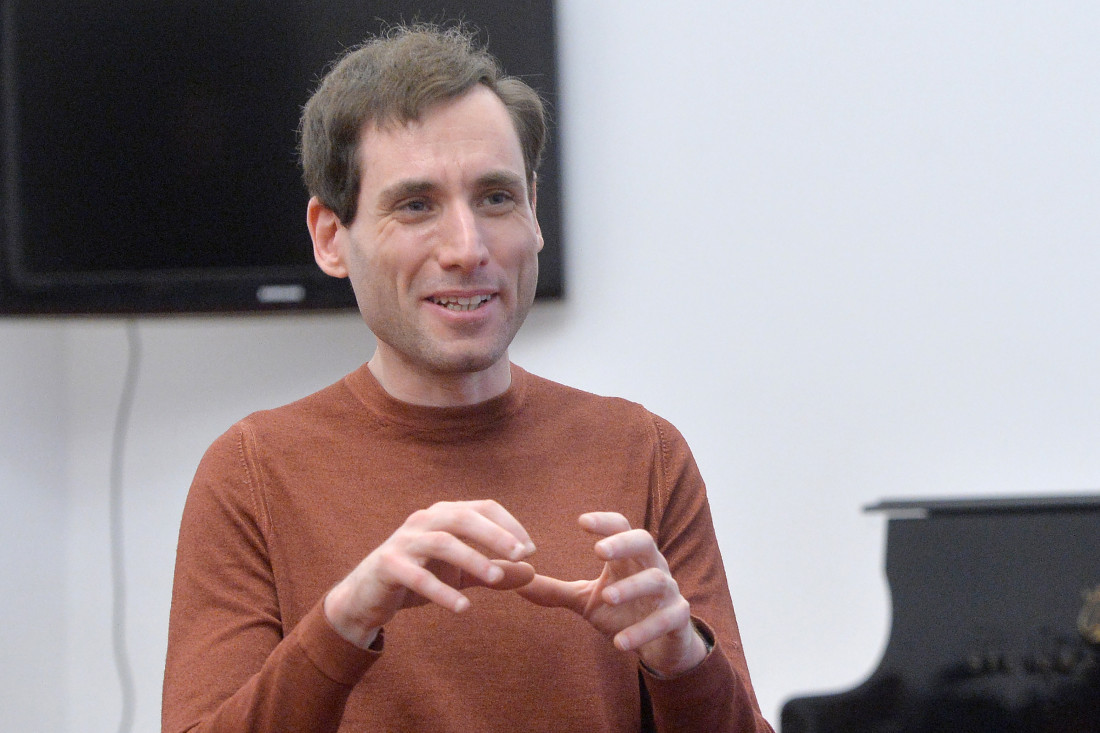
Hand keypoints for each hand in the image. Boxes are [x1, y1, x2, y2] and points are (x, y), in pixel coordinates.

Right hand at [324, 499, 535, 648]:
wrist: (367, 596)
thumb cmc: (420, 577)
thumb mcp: (461, 574)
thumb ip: (495, 572)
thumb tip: (532, 572)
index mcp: (444, 515)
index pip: (483, 507)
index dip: (509, 525)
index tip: (531, 550)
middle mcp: (424, 521)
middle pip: (463, 518)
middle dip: (495, 534)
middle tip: (522, 555)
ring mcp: (404, 541)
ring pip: (441, 542)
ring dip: (472, 558)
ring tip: (496, 579)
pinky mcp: (387, 566)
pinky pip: (417, 576)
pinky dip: (441, 591)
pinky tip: (463, 607)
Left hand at [516, 512, 707, 676]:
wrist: (660, 645)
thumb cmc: (622, 612)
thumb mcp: (586, 600)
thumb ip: (554, 590)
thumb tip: (516, 583)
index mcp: (628, 557)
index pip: (620, 527)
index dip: (604, 522)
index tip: (581, 521)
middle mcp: (650, 567)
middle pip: (644, 541)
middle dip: (623, 543)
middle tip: (599, 550)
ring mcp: (668, 592)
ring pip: (656, 580)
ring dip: (632, 588)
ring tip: (607, 598)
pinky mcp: (678, 618)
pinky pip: (666, 619)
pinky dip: (644, 631)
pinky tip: (621, 643)